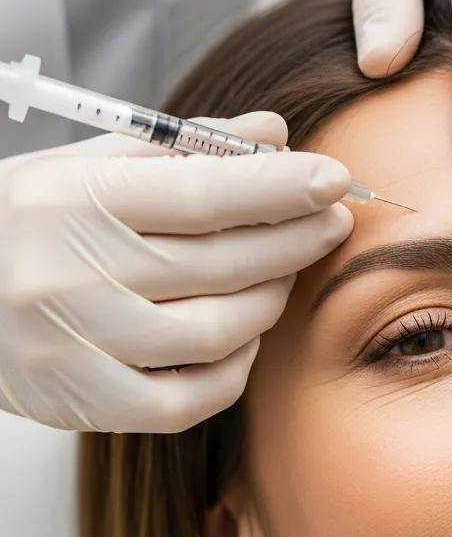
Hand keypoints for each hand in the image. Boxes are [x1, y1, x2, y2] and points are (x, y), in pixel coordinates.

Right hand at [0, 113, 352, 432]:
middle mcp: (71, 275)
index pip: (206, 195)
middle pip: (224, 265)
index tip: (336, 178)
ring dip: (270, 300)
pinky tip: (243, 336)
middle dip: (296, 241)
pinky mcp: (79, 402)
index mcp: (75, 200)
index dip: (284, 188)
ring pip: (218, 333)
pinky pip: (188, 399)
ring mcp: (74, 347)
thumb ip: (186, 147)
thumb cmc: (30, 219)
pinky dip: (233, 368)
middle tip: (331, 223)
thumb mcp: (91, 163)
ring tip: (283, 272)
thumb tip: (275, 134)